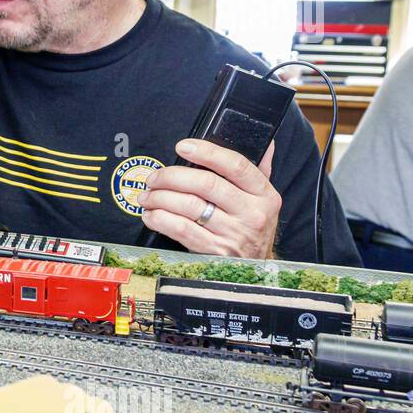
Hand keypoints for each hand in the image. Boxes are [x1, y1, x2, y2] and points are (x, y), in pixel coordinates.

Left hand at [138, 139, 280, 258]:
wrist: (254, 270)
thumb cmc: (252, 227)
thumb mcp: (263, 200)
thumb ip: (259, 170)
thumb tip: (265, 142)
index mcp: (264, 194)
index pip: (235, 165)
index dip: (206, 152)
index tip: (183, 146)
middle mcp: (251, 213)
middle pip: (206, 184)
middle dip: (172, 176)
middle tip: (154, 177)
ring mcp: (233, 234)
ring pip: (189, 206)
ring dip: (160, 198)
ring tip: (147, 195)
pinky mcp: (214, 251)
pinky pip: (181, 230)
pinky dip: (160, 220)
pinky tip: (151, 215)